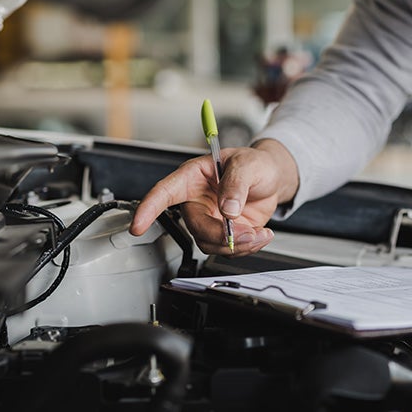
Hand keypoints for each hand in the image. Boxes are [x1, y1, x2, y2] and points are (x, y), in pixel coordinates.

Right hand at [129, 139, 298, 256]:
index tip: (138, 225)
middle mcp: (197, 200)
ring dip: (235, 245)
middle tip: (244, 232)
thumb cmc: (255, 163)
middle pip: (194, 226)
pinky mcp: (223, 232)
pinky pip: (226, 248)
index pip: (164, 192)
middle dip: (219, 235)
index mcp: (193, 177)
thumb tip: (228, 208)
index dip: (149, 208)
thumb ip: (236, 185)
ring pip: (209, 243)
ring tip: (257, 234)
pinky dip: (246, 247)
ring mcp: (210, 218)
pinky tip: (260, 236)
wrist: (273, 178)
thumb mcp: (247, 165)